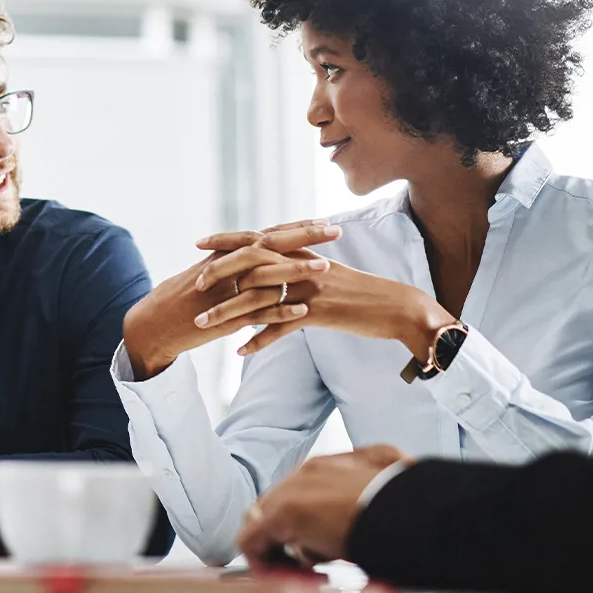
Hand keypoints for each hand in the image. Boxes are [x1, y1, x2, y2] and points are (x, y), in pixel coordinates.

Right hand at [122, 221, 341, 379]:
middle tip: (335, 230)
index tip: (322, 220)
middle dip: (305, 237)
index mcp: (224, 256)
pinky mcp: (224, 318)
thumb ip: (229, 265)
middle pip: (270, 246)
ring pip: (266, 277)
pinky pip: (256, 313)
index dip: (295, 227)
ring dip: (297, 271)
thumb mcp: (203, 275)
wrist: (152, 325)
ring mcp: (225, 292)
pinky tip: (302, 310)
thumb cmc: (177, 301)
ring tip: (326, 268)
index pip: (266, 235)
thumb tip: (253, 256)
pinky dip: (279, 311)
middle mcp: (226, 268)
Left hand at [212, 258, 454, 357]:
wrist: (397, 307)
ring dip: (228, 313)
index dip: (228, 241)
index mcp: (303, 253)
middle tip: (196, 285)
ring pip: (259, 298)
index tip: (201, 244)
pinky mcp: (318, 313)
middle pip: (252, 265)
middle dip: (220, 274)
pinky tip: (240, 351)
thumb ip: (300, 268)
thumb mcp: (329, 273)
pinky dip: (259, 340)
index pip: (258, 241)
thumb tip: (273, 270)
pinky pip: (280, 328)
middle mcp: (303, 265)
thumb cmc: (362, 293)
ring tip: (203, 326)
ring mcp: (309, 288)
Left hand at [236, 445, 412, 570]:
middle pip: (276, 507)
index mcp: (330, 466)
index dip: (305, 525)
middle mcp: (306, 473)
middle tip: (314, 563)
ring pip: (262, 522)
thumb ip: (367, 484)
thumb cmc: (409, 505)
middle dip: (290, 538)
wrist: (413, 512)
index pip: (298, 493)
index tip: (322, 547)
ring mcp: (291, 492)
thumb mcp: (390, 481)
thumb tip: (383, 483)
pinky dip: (261, 562)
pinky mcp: (283, 515)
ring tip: (307, 570)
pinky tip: (286, 576)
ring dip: (278, 550)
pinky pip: (251, 541)